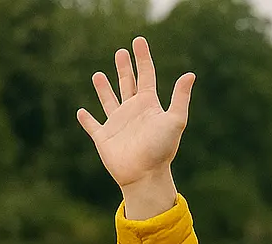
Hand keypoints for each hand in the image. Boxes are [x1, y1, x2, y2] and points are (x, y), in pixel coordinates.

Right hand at [76, 37, 194, 218]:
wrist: (146, 175)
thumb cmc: (161, 149)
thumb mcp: (174, 121)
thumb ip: (180, 98)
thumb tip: (190, 75)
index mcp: (149, 106)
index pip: (146, 76)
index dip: (143, 58)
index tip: (139, 41)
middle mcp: (133, 112)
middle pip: (128, 84)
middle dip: (125, 68)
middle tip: (122, 52)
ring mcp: (118, 124)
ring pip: (109, 100)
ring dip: (104, 88)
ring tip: (98, 75)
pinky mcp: (104, 137)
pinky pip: (93, 125)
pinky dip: (86, 119)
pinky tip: (81, 112)